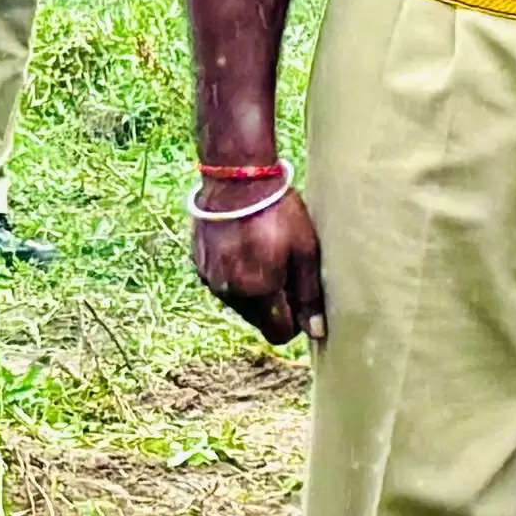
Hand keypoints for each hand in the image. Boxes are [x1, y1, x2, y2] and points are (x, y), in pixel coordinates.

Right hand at [194, 186, 327, 347]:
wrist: (236, 182)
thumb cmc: (278, 214)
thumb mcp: (305, 252)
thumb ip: (309, 296)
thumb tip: (316, 332)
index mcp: (258, 292)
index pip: (279, 333)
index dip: (296, 322)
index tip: (303, 299)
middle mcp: (229, 293)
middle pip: (260, 320)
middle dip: (276, 305)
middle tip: (287, 269)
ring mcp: (210, 280)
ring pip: (240, 303)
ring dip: (255, 290)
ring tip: (266, 254)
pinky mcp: (199, 266)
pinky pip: (223, 285)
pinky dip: (236, 276)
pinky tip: (246, 248)